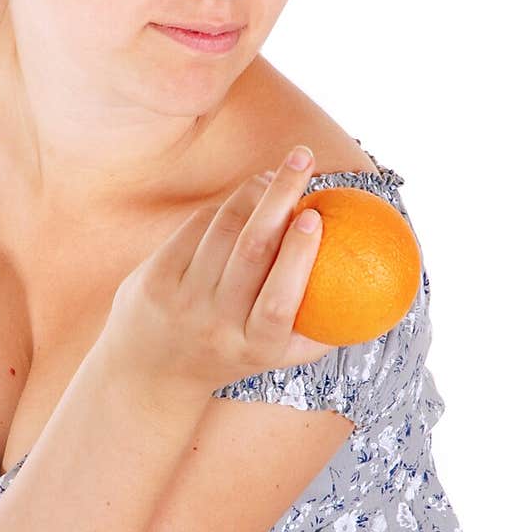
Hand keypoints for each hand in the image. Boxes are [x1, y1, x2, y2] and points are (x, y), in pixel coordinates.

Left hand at [101, 145, 334, 395]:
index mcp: (256, 347)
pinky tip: (245, 198)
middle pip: (251, 251)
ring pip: (223, 229)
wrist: (151, 373)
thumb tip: (380, 296)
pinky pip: (197, 227)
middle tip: (303, 159)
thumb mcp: (277, 355)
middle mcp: (217, 325)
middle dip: (280, 196)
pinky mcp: (155, 279)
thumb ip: (321, 329)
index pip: (279, 301)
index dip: (297, 256)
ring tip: (276, 174)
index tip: (314, 216)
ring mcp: (183, 301)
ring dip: (253, 191)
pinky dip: (225, 207)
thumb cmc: (232, 354)